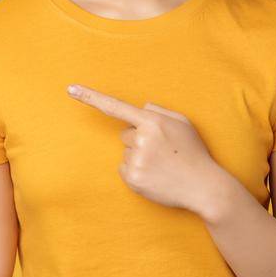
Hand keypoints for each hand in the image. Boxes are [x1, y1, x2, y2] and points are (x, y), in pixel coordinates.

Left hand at [66, 83, 234, 218]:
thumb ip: (159, 111)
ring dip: (139, 157)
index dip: (91, 97)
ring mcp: (135, 160)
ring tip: (163, 166)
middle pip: (125, 134)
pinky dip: (136, 172)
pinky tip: (156, 176)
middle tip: (163, 152)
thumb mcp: (183, 123)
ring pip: (125, 153)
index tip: (70, 89)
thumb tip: (139, 108)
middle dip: (139, 141)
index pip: (116, 106)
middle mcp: (141, 139)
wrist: (205, 187)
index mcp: (153, 121)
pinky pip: (124, 169)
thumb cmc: (194, 153)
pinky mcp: (132, 178)